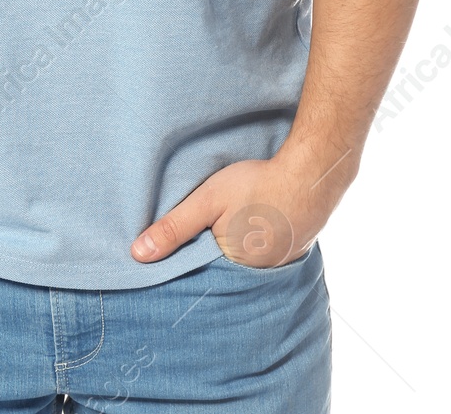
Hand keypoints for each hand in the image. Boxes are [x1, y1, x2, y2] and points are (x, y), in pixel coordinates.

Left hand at [129, 142, 359, 267]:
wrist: (312, 174)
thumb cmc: (257, 186)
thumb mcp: (207, 200)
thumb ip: (173, 227)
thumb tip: (138, 255)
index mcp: (230, 268)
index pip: (197, 272)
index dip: (185, 258)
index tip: (171, 247)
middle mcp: (254, 276)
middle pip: (220, 267)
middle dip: (208, 252)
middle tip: (206, 226)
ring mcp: (276, 264)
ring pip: (242, 259)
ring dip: (234, 245)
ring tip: (230, 223)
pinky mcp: (290, 250)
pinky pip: (264, 251)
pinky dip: (255, 239)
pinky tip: (253, 222)